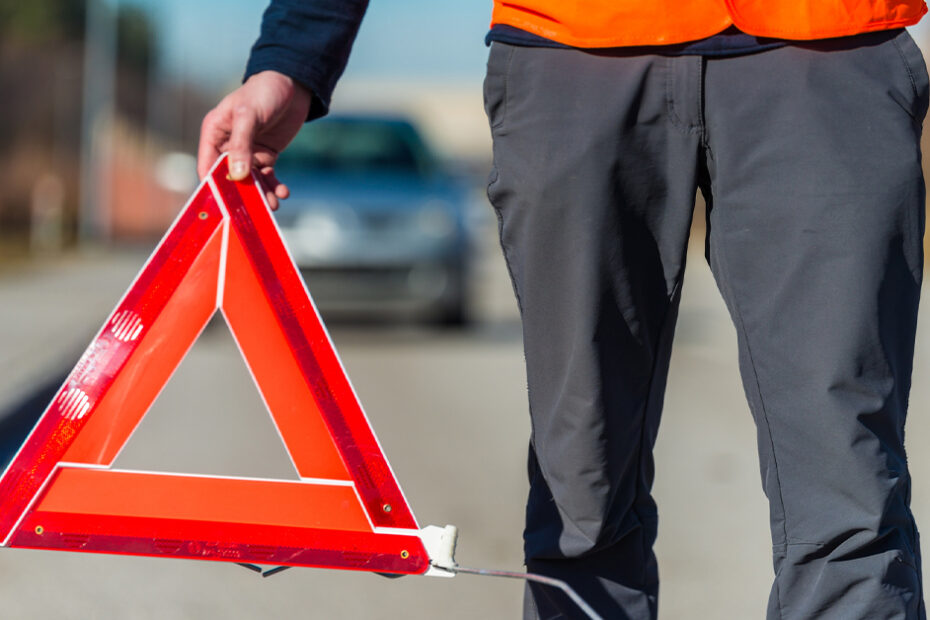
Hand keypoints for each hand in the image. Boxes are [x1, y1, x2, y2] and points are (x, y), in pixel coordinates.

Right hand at [197, 70, 311, 208]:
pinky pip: (266, 177)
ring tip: (273, 205)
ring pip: (250, 181)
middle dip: (242, 195)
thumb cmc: (264, 92)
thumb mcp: (248, 115)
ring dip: (261, 194)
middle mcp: (228, 145)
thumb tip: (237, 175)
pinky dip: (274, 186)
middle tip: (254, 210)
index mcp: (214, 133)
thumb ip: (242, 144)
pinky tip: (283, 192)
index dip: (214, 185)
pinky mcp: (266, 155)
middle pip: (230, 178)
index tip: (224, 205)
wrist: (292, 84)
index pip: (208, 166)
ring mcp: (248, 152)